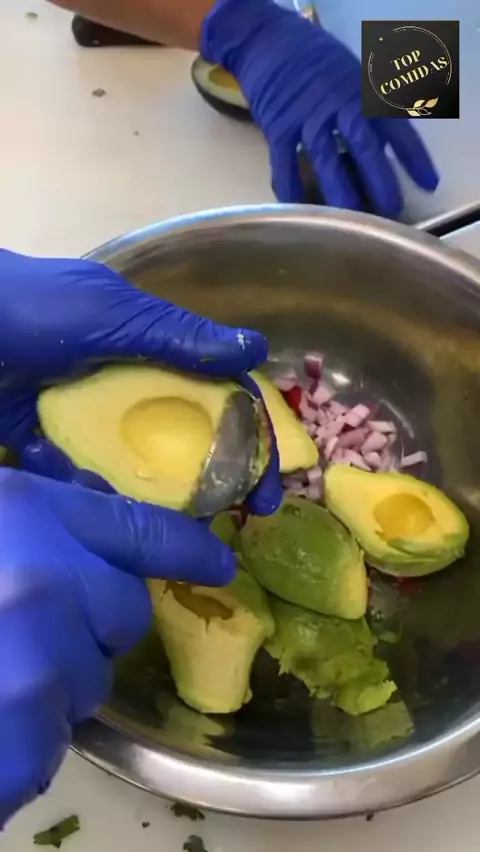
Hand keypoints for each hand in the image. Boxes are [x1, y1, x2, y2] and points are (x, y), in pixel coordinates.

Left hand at [0, 249, 280, 513]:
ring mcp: (86, 423)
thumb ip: (176, 334)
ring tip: (159, 533)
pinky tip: (83, 500)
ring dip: (149, 501)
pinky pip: (78, 483)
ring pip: (134, 473)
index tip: (266, 492)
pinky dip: (84, 494)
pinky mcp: (45, 448)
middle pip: (184, 446)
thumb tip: (257, 350)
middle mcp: (127, 392)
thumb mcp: (107, 311)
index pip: (220, 401)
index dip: (251, 444)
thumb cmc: (28, 307)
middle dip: (210, 489)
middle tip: (223, 527)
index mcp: (152, 353)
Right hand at [0, 468, 235, 826]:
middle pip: (122, 614)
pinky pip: (52, 740)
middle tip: (29, 621)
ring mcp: (35, 672)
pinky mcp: (20, 745)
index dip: (181, 546)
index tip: (214, 564)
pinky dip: (24, 734)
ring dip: (53, 680)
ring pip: (88, 682)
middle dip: (92, 619)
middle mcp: (44, 588)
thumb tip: (71, 526)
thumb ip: (24, 519)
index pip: (135, 528)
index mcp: (23, 517)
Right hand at [201, 0, 438, 217]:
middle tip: (391, 210)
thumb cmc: (315, 60)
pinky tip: (299, 210)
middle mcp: (338, 104)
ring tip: (352, 220)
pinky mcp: (278, 126)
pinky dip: (291, 189)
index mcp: (362, 91)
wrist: (269, 40)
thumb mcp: (352, 74)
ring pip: (326, 160)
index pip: (395, 126)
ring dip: (341, 192)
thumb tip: (385, 146)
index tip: (428, 183)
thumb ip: (367, 107)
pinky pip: (284, 164)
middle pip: (365, 147)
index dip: (414, 157)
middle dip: (380, 182)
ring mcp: (307, 117)